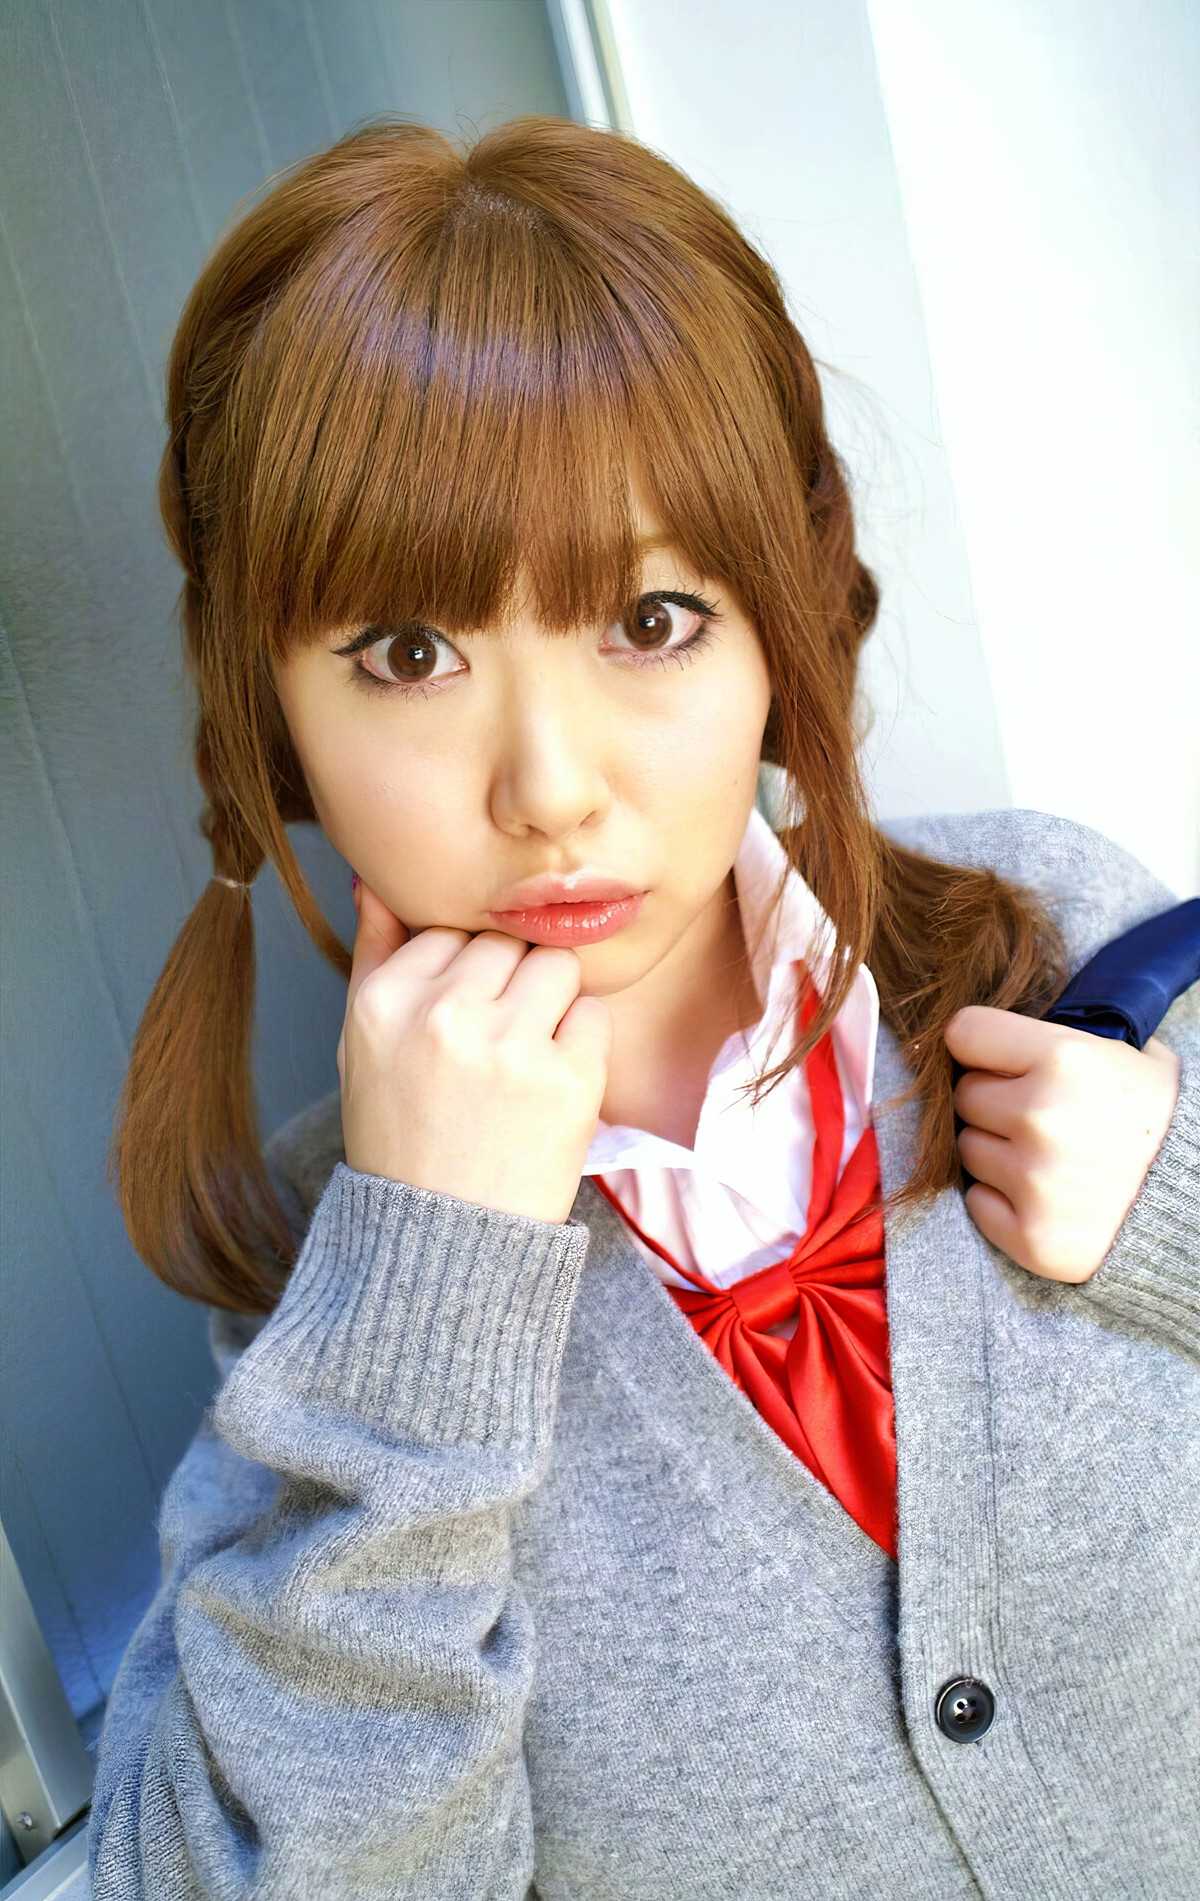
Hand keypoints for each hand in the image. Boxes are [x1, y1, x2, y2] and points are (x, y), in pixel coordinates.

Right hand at [337, 877, 612, 1223]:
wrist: (444, 1243)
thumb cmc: (402, 1137)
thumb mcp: (361, 1048)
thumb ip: (372, 956)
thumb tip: (378, 880)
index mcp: (383, 1001)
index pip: (448, 930)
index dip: (462, 973)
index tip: (458, 1023)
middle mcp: (443, 1015)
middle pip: (505, 940)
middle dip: (509, 982)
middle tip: (494, 1047)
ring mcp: (508, 1047)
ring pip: (555, 964)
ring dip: (551, 1002)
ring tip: (523, 1061)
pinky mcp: (567, 1079)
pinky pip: (593, 1013)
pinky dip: (581, 1045)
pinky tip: (549, 1088)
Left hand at [944, 1005, 1180, 1282]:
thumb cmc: (1165, 1118)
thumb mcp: (1130, 1054)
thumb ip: (1060, 1037)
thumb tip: (1000, 1036)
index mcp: (1063, 1059)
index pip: (964, 1033)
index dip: (981, 1045)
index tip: (995, 1057)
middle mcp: (1040, 1118)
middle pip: (966, 1095)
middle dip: (995, 1101)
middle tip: (1039, 1114)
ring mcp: (1033, 1182)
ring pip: (969, 1149)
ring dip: (997, 1150)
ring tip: (1048, 1155)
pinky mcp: (1032, 1237)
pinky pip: (978, 1203)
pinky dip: (1002, 1200)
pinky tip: (1045, 1193)